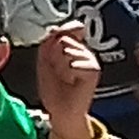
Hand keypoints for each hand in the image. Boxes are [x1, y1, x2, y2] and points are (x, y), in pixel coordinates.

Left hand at [36, 23, 98, 138]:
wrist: (60, 110)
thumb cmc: (53, 88)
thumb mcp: (44, 61)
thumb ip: (48, 42)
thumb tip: (56, 29)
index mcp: (73, 46)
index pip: (68, 28)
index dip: (58, 37)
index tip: (52, 55)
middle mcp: (84, 50)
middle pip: (63, 40)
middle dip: (54, 56)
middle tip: (58, 71)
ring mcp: (90, 59)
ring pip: (67, 50)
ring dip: (59, 66)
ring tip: (64, 78)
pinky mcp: (94, 69)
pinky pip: (74, 64)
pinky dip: (67, 74)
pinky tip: (71, 82)